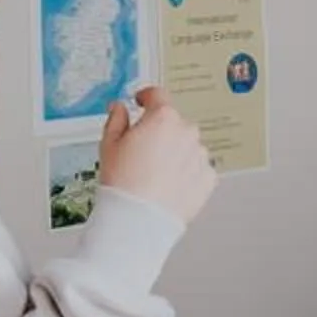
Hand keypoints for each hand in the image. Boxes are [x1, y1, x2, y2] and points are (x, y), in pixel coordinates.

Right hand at [99, 85, 215, 225]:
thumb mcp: (109, 145)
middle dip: (160, 133)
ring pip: (187, 147)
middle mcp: (187, 133)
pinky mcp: (208, 178)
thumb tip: (119, 108)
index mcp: (163, 119)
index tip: (143, 100)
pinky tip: (168, 185)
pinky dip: (186, 173)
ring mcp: (200, 156)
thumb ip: (116, 119)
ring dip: (175, 154)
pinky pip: (197, 169)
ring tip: (155, 175)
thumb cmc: (123, 184)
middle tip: (143, 153)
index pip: (157, 96)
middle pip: (173, 124)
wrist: (138, 220)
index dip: (146, 97)